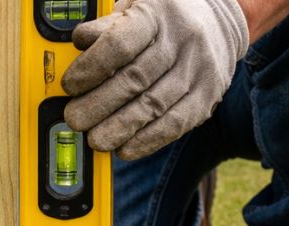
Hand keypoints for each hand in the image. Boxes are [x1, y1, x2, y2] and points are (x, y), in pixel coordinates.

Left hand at [62, 0, 248, 160]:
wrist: (218, 21)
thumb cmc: (163, 19)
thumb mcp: (133, 9)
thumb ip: (106, 27)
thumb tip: (80, 43)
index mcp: (157, 13)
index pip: (119, 44)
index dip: (91, 68)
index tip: (70, 86)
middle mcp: (182, 38)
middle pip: (134, 79)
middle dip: (98, 105)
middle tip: (75, 120)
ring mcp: (199, 68)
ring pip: (153, 105)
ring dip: (119, 129)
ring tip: (95, 140)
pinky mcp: (208, 95)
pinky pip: (175, 124)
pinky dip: (146, 141)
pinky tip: (125, 149)